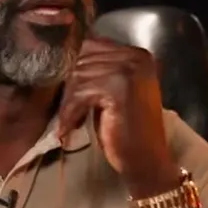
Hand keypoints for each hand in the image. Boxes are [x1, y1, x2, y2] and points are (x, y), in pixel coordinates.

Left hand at [58, 37, 177, 192]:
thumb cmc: (125, 130)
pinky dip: (70, 113)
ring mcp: (130, 71)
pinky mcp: (119, 89)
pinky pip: (80, 93)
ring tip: (70, 121)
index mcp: (137, 54)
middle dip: (70, 88)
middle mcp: (137, 57)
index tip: (68, 94)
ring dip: (69, 103)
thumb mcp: (110, 92)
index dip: (74, 69)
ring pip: (78, 76)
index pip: (91, 46)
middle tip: (68, 112)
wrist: (145, 161)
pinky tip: (70, 128)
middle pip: (82, 59)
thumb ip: (96, 72)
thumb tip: (61, 60)